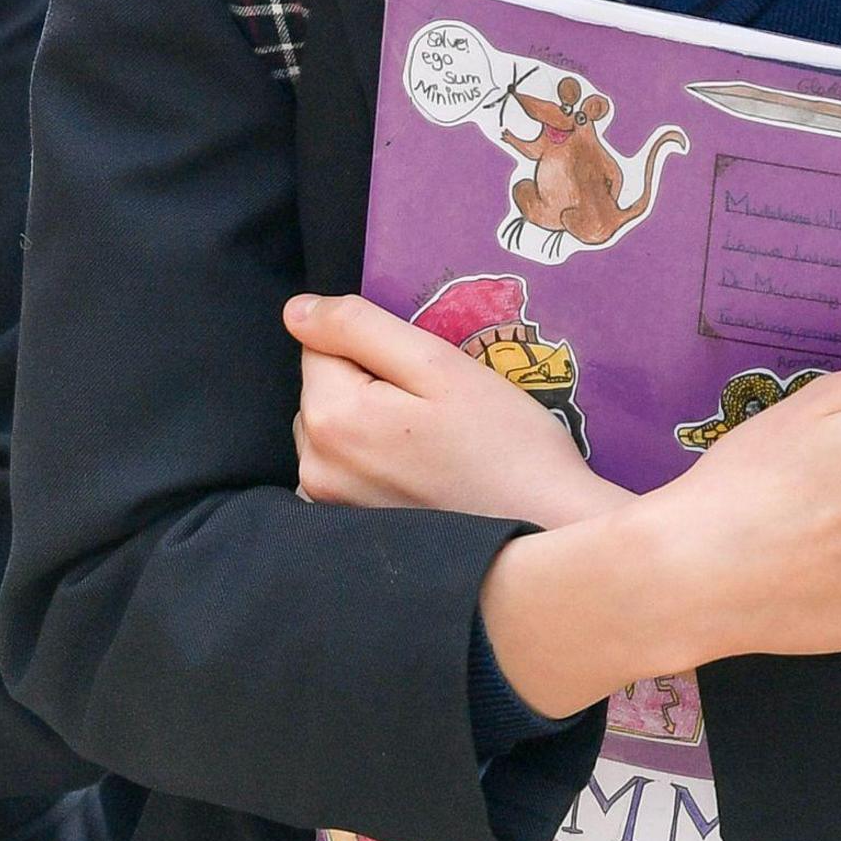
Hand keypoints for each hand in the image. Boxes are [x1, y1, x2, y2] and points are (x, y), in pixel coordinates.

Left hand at [286, 293, 626, 528]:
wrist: (544, 530)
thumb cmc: (504, 444)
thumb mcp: (439, 365)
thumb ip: (359, 328)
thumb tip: (296, 310)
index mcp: (329, 417)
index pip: (321, 343)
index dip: (375, 346)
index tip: (422, 374)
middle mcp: (313, 465)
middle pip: (323, 388)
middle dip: (367, 383)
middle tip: (433, 408)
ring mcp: (327, 503)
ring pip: (332, 427)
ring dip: (368, 421)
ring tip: (429, 441)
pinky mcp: (345, 528)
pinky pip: (342, 467)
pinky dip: (370, 460)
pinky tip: (418, 471)